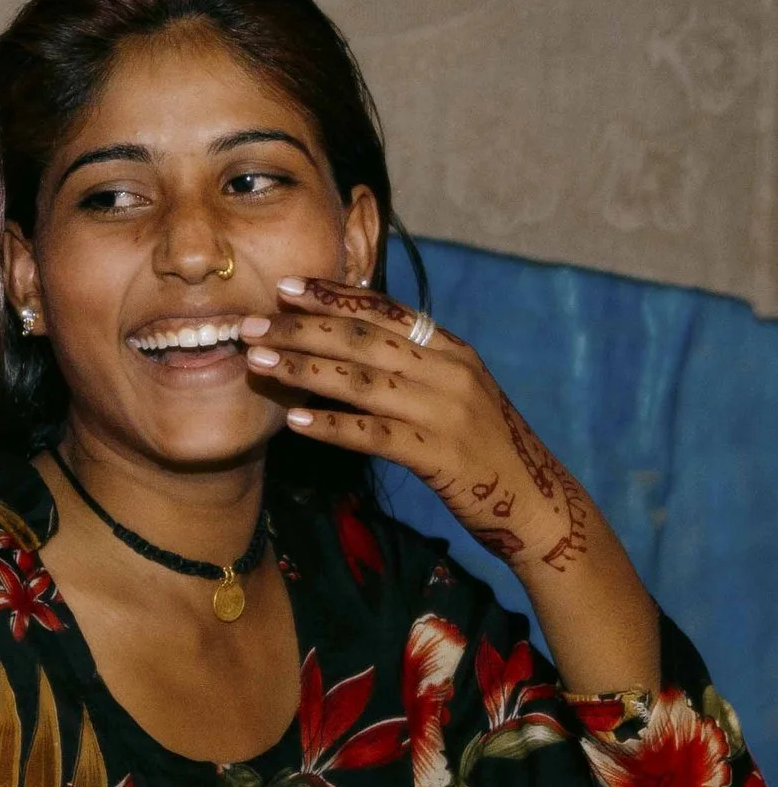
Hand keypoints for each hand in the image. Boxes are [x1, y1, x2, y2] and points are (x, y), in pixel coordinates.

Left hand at [242, 277, 592, 573]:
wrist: (534, 500)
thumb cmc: (480, 443)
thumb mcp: (453, 389)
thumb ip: (411, 363)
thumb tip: (348, 338)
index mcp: (451, 349)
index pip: (384, 311)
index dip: (335, 296)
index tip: (287, 286)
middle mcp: (449, 371)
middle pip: (363, 341)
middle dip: (303, 329)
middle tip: (251, 325)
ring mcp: (445, 411)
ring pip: (362, 382)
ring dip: (304, 370)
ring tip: (259, 362)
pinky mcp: (438, 454)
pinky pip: (374, 435)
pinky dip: (331, 425)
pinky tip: (294, 420)